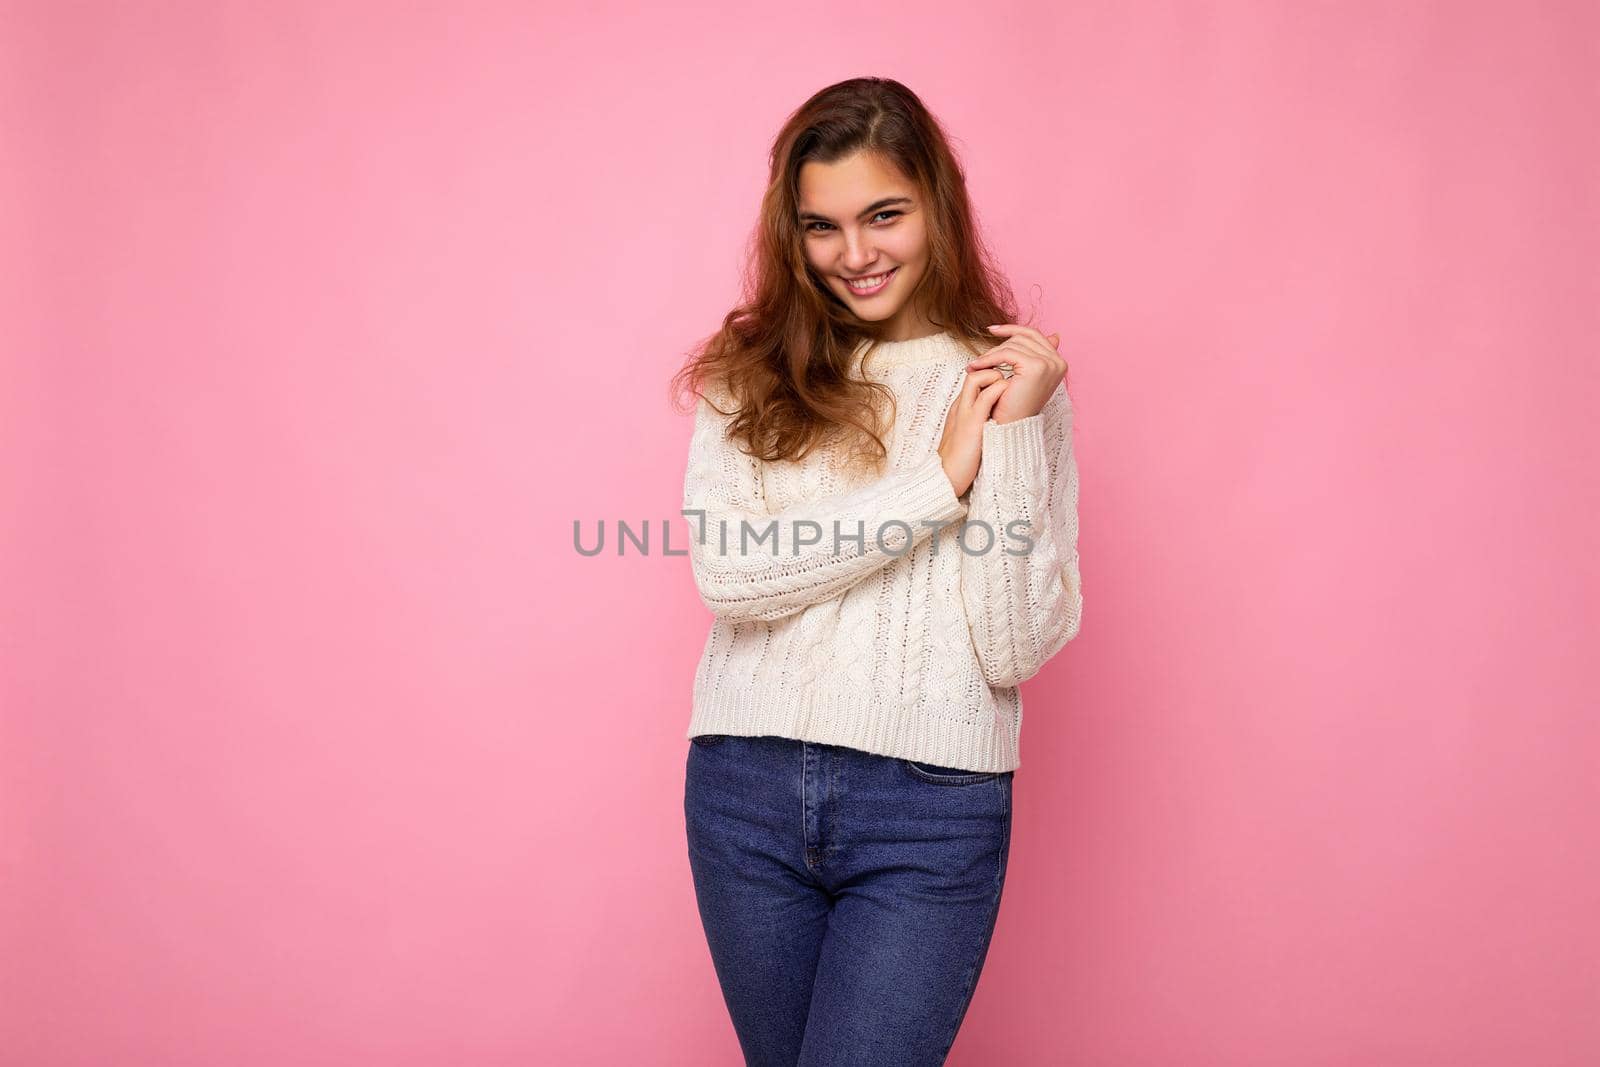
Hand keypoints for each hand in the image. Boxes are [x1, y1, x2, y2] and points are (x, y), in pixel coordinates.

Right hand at [937, 367, 1008, 496]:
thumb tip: (995, 418)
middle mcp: (960, 405)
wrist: (946, 476)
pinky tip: (1009, 398)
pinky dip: (999, 390)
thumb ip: (979, 422)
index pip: (974, 380)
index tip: (1006, 386)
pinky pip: (986, 397)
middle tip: (1009, 383)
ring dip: (996, 377)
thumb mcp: (970, 434)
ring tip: (1009, 390)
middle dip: (993, 372)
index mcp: (960, 408)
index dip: (991, 378)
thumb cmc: (961, 460)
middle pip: (973, 374)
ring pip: (977, 378)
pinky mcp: (971, 422)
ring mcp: (965, 412)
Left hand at [965, 324, 1066, 424]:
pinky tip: (976, 366)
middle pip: (1024, 337)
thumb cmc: (1014, 405)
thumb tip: (1055, 335)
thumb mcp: (1026, 376)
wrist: (1010, 428)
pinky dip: (989, 359)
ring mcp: (1049, 364)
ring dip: (990, 354)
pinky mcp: (1036, 367)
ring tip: (975, 365)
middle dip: (999, 345)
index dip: (1012, 329)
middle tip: (979, 357)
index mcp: (1058, 362)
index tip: (992, 330)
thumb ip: (1036, 355)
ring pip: (1013, 345)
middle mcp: (1058, 362)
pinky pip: (1007, 354)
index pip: (1034, 335)